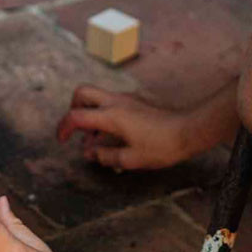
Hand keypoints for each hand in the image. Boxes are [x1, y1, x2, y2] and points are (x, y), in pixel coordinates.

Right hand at [56, 84, 192, 170]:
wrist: (189, 130)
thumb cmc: (162, 146)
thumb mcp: (132, 159)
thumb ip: (106, 156)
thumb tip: (89, 153)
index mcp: (110, 115)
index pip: (76, 116)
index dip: (64, 128)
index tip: (62, 140)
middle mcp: (114, 101)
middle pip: (82, 92)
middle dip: (73, 108)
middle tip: (78, 129)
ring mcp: (125, 98)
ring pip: (96, 96)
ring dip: (90, 113)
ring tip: (98, 138)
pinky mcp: (135, 101)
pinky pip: (111, 101)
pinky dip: (104, 114)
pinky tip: (116, 134)